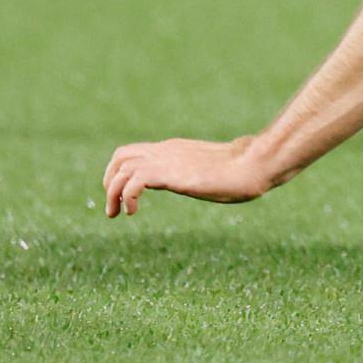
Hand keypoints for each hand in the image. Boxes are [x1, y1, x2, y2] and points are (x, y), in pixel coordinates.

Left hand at [103, 134, 275, 216]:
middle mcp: (166, 151)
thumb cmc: (241, 170)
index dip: (122, 173)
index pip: (135, 152)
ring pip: (121, 168)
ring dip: (112, 193)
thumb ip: (198, 172)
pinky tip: (134, 211)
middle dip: (110, 181)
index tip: (124, 197)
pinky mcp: (169, 173)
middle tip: (115, 206)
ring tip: (117, 213)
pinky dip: (126, 197)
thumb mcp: (211, 170)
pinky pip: (133, 182)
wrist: (252, 165)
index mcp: (175, 149)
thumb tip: (205, 179)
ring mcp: (167, 160)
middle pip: (121, 156)